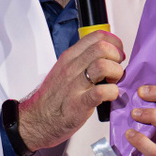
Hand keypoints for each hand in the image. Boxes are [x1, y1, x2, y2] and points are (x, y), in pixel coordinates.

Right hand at [17, 31, 125, 150]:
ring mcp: (75, 85)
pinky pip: (102, 91)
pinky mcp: (79, 104)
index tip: (117, 53)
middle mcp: (72, 68)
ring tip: (113, 82)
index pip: (96, 36)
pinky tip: (110, 95)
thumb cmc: (54, 98)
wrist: (37, 119)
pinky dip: (113, 92)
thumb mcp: (65, 70)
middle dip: (117, 57)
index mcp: (69, 57)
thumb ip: (83, 61)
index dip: (114, 42)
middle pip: (102, 48)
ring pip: (103, 66)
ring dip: (116, 73)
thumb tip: (106, 56)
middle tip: (116, 68)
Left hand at [125, 84, 155, 155]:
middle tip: (141, 93)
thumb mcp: (146, 132)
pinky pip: (154, 150)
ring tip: (134, 114)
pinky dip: (141, 140)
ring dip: (153, 116)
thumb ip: (141, 116)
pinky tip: (129, 135)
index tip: (143, 87)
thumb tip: (123, 95)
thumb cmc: (144, 154)